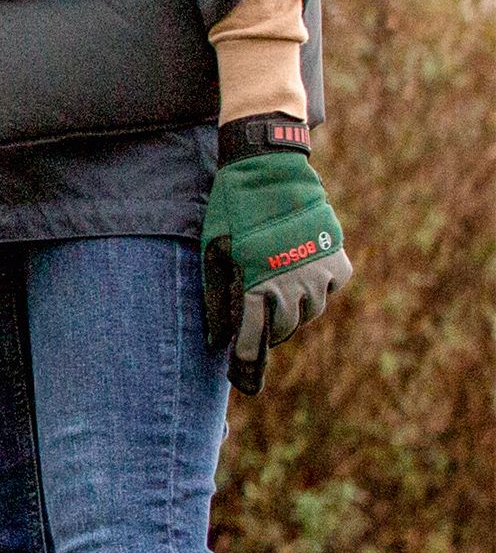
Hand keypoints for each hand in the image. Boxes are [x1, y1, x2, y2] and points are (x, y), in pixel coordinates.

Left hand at [201, 116, 352, 394]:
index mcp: (256, 287)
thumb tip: (217, 341)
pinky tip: (303, 277)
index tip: (243, 382)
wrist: (269, 170)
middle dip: (268, 333)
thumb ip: (217, 299)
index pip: (251, 340)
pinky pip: (332, 287)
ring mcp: (319, 272)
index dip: (246, 363)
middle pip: (283, 330)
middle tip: (258, 325)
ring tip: (279, 299)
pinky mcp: (338, 257)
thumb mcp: (213, 256)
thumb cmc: (232, 214)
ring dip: (293, 312)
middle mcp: (291, 286)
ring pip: (310, 312)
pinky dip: (319, 288)